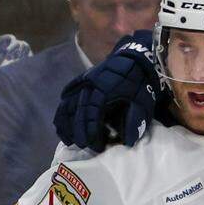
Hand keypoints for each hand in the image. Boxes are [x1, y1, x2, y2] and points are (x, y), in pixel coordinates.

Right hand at [54, 30, 159, 152]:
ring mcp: (83, 81)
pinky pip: (67, 94)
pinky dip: (62, 109)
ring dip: (65, 123)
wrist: (135, 58)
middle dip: (78, 131)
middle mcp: (89, 84)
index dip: (92, 131)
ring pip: (67, 104)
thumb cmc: (140, 82)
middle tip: (82, 146)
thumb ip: (135, 121)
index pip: (92, 113)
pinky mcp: (81, 79)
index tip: (95, 146)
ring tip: (67, 140)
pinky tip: (61, 122)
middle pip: (77, 111)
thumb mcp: (143, 102)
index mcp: (104, 89)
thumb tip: (127, 142)